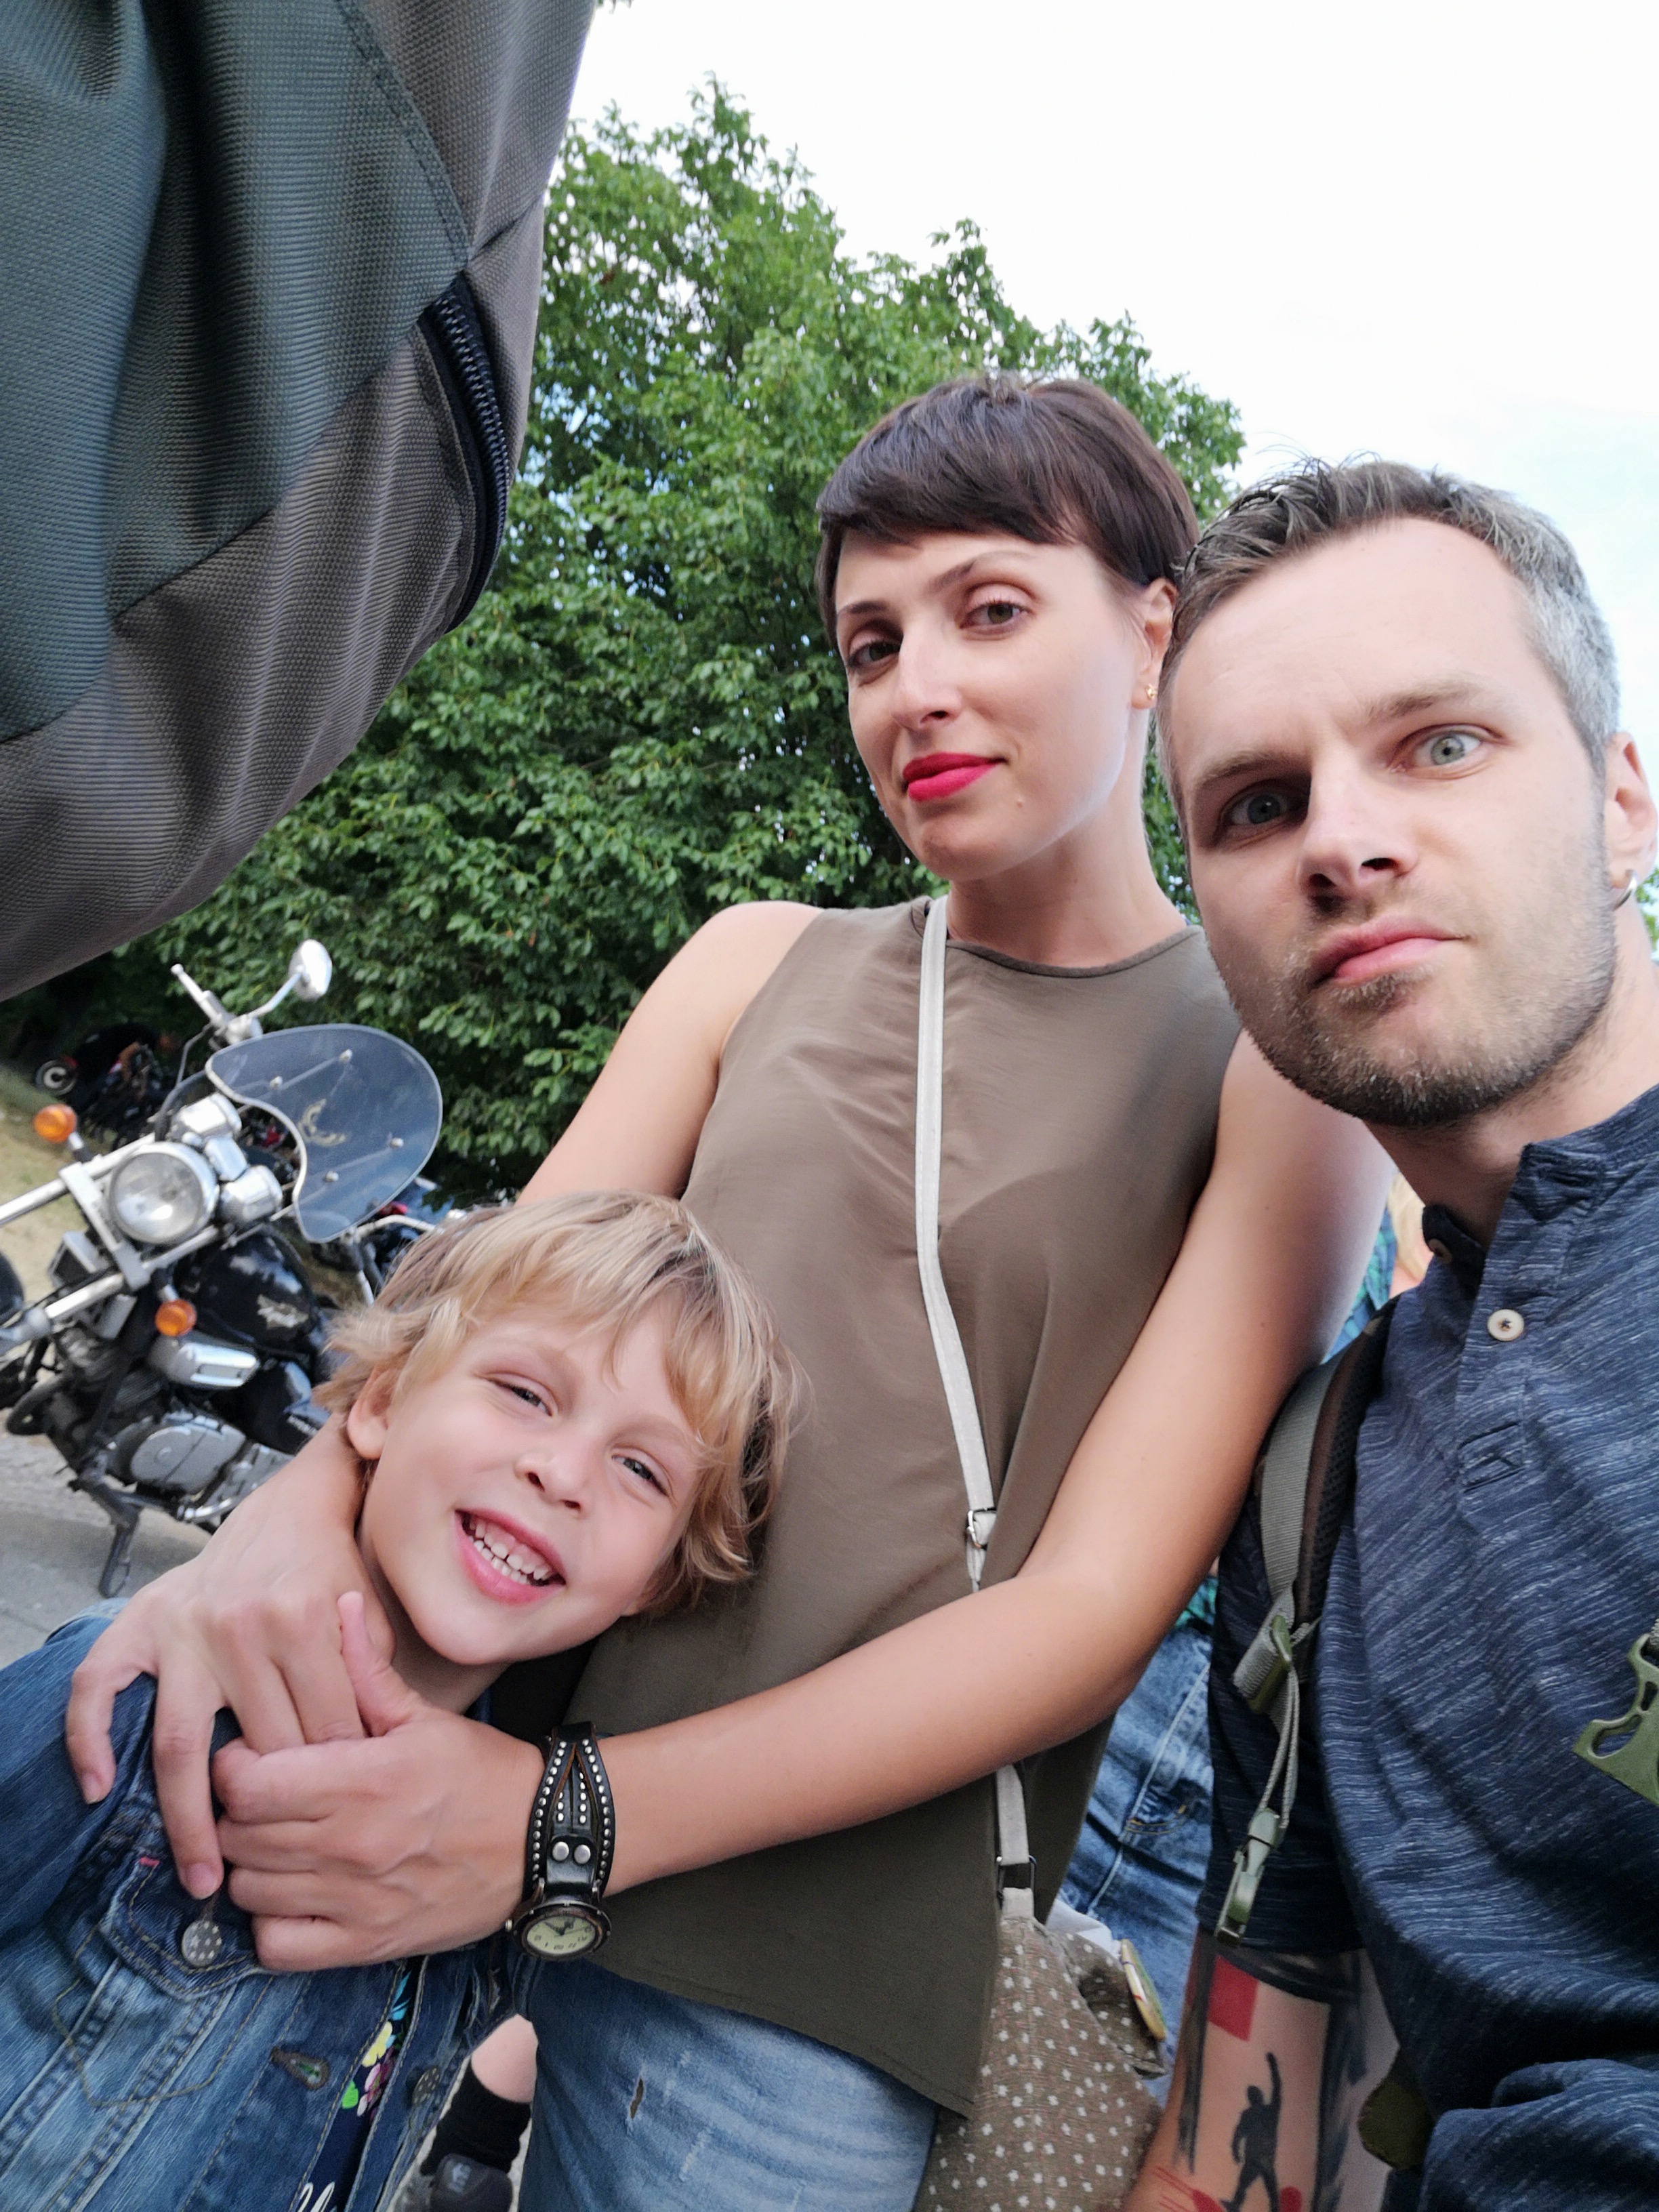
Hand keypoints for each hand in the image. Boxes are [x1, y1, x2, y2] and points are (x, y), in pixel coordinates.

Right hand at [64, 1423, 376, 1896]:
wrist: (289, 1506)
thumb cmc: (336, 1570)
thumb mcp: (372, 1612)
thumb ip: (376, 1674)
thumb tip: (382, 1753)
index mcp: (305, 1620)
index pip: (325, 1730)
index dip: (338, 1783)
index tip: (344, 1831)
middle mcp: (241, 1628)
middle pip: (261, 1748)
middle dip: (278, 1812)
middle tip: (281, 1871)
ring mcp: (187, 1632)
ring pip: (184, 1744)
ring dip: (190, 1820)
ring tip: (205, 1880)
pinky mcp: (142, 1626)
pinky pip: (99, 1687)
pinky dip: (90, 1738)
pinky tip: (101, 1789)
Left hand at [215, 1595, 541, 1967]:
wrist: (543, 1840)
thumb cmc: (482, 1773)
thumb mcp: (425, 1715)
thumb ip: (368, 1668)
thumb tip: (342, 1603)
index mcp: (363, 1779)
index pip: (247, 1783)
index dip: (233, 1767)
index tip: (251, 1757)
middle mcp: (352, 1843)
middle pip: (239, 1836)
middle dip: (238, 1813)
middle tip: (264, 1798)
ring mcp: (357, 1899)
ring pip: (249, 1891)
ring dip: (251, 1867)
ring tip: (277, 1843)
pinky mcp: (366, 1943)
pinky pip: (279, 1948)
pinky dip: (271, 1925)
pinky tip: (292, 1896)